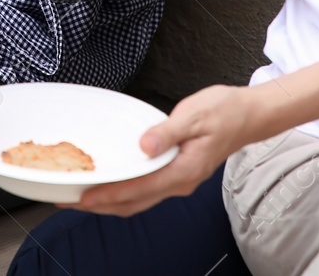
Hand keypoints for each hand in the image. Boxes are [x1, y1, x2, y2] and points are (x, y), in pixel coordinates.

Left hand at [68, 84, 253, 216]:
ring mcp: (179, 180)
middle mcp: (180, 182)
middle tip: (70, 202)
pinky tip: (111, 183)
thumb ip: (167, 132)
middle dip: (102, 205)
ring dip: (111, 201)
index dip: (109, 196)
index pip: (138, 189)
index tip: (84, 198)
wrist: (248, 115)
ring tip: (83, 197)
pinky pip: (146, 189)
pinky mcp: (178, 173)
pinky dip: (125, 191)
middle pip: (134, 202)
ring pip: (139, 199)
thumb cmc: (224, 112)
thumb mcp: (194, 115)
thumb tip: (144, 145)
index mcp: (183, 170)